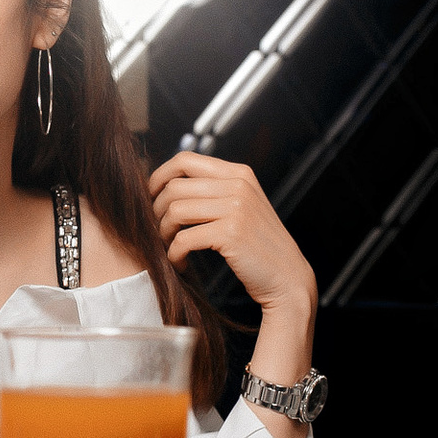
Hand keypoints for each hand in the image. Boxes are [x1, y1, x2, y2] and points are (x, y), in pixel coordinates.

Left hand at [147, 152, 315, 316]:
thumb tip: (167, 185)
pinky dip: (174, 253)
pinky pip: (184, 239)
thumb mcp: (242, 206)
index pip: (185, 160)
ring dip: (163, 233)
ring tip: (169, 247)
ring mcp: (236, 208)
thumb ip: (215, 190)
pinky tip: (180, 262)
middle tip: (160, 231)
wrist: (287, 277)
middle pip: (174, 187)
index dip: (159, 176)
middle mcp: (238, 185)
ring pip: (175, 211)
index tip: (150, 196)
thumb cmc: (258, 246)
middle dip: (157, 211)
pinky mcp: (231, 233)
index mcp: (239, 173)